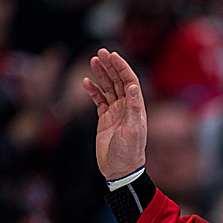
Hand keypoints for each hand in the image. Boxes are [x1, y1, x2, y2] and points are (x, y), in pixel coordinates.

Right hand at [82, 48, 147, 180]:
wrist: (120, 170)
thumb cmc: (129, 153)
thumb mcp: (132, 131)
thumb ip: (132, 109)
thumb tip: (132, 87)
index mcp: (136, 108)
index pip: (130, 81)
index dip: (122, 67)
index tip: (112, 55)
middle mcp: (126, 107)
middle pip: (118, 81)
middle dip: (110, 66)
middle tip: (100, 52)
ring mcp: (115, 112)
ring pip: (108, 88)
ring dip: (101, 74)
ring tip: (93, 61)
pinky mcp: (105, 119)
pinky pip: (99, 100)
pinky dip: (93, 90)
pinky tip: (86, 82)